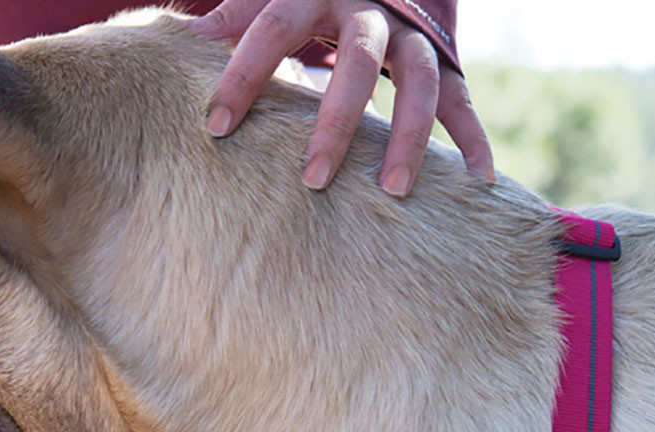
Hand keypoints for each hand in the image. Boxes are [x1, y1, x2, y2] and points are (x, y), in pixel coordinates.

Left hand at [188, 0, 494, 196]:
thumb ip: (229, 21)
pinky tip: (479, 181)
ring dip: (410, 137)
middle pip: (358, 63)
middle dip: (336, 122)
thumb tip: (175, 48)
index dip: (244, 75)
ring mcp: (412, 34)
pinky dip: (474, 139)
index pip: (272, 28)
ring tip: (392, 192)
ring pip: (421, 82)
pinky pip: (464, 99)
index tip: (216, 128)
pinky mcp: (445, 58)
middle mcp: (370, 10)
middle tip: (312, 179)